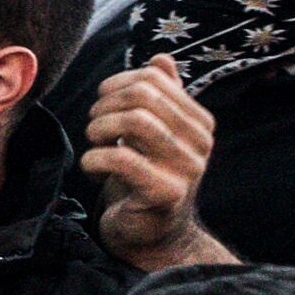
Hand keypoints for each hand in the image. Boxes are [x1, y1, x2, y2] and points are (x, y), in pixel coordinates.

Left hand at [83, 55, 224, 269]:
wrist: (152, 235)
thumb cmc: (145, 179)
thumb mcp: (153, 135)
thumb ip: (160, 98)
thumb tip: (160, 58)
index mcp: (199, 122)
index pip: (153, 77)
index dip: (115, 85)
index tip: (103, 106)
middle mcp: (200, 142)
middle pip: (141, 95)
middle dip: (104, 107)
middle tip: (95, 129)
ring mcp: (186, 168)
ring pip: (133, 120)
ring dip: (99, 130)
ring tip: (96, 146)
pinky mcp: (165, 193)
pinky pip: (120, 159)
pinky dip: (94, 159)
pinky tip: (95, 168)